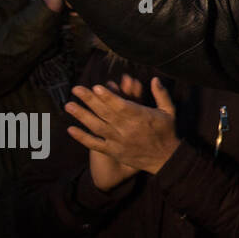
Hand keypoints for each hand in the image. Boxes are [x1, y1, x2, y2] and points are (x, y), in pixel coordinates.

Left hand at [65, 76, 180, 176]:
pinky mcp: (113, 151)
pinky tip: (71, 130)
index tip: (95, 87)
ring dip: (81, 116)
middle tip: (75, 89)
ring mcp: (118, 141)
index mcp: (140, 117)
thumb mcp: (169, 111)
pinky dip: (82, 138)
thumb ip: (161, 94)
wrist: (165, 159)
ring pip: (96, 126)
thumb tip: (154, 79)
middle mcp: (127, 128)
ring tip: (69, 106)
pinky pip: (95, 144)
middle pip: (104, 112)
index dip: (107, 96)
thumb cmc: (167, 132)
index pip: (120, 105)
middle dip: (89, 100)